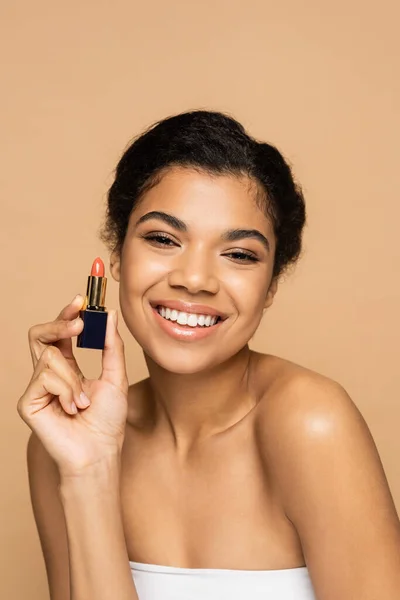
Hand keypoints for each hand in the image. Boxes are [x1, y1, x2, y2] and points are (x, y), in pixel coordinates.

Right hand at [17, 295, 128, 477]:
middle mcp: (49, 374)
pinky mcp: (28, 401)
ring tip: (83, 401)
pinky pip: (45, 377)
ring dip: (73, 377)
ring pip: (49, 356)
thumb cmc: (107, 420)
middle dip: (60, 323)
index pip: (61, 332)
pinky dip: (66, 391)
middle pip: (40, 334)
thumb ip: (111, 346)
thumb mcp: (115, 376)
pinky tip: (71, 409)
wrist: (99, 452)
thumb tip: (108, 314)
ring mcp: (37, 387)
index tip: (81, 299)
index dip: (67, 313)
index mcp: (67, 366)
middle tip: (79, 322)